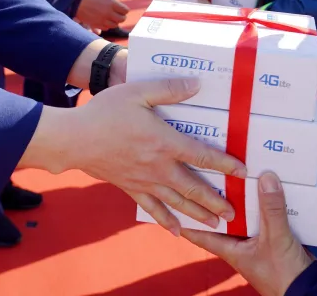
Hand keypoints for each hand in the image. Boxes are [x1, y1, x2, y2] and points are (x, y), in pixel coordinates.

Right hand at [20, 78, 246, 229]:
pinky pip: (152, 208)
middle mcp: (158, 167)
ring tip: (217, 225)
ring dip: (198, 215)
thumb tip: (197, 84)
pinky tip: (178, 232)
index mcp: (164, 142)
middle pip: (194, 188)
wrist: (75, 139)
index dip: (224, 164)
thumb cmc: (105, 112)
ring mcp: (144, 181)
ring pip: (177, 202)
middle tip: (235, 213)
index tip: (241, 171)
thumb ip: (168, 89)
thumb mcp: (137, 92)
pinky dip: (166, 221)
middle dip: (216, 201)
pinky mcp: (131, 188)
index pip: (202, 156)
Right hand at [75, 0, 129, 31]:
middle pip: (121, 19)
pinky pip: (105, 28)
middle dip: (121, 16)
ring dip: (114, 21)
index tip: (121, 7)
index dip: (125, 9)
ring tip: (111, 17)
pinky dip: (107, 25)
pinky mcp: (94, 23)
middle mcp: (108, 13)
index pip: (125, 11)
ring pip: (114, 25)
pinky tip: (104, 20)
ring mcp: (101, 19)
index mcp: (111, 3)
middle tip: (118, 13)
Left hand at [182, 172, 313, 295]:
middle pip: (222, 217)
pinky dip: (263, 204)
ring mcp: (255, 241)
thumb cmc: (283, 273)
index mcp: (230, 248)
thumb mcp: (276, 238)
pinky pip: (263, 217)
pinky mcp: (271, 239)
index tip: (172, 199)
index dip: (185, 218)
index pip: (200, 232)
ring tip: (235, 174)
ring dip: (242, 199)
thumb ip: (271, 208)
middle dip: (216, 198)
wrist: (308, 289)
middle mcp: (239, 244)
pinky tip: (266, 188)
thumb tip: (265, 177)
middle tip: (206, 173)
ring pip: (243, 215)